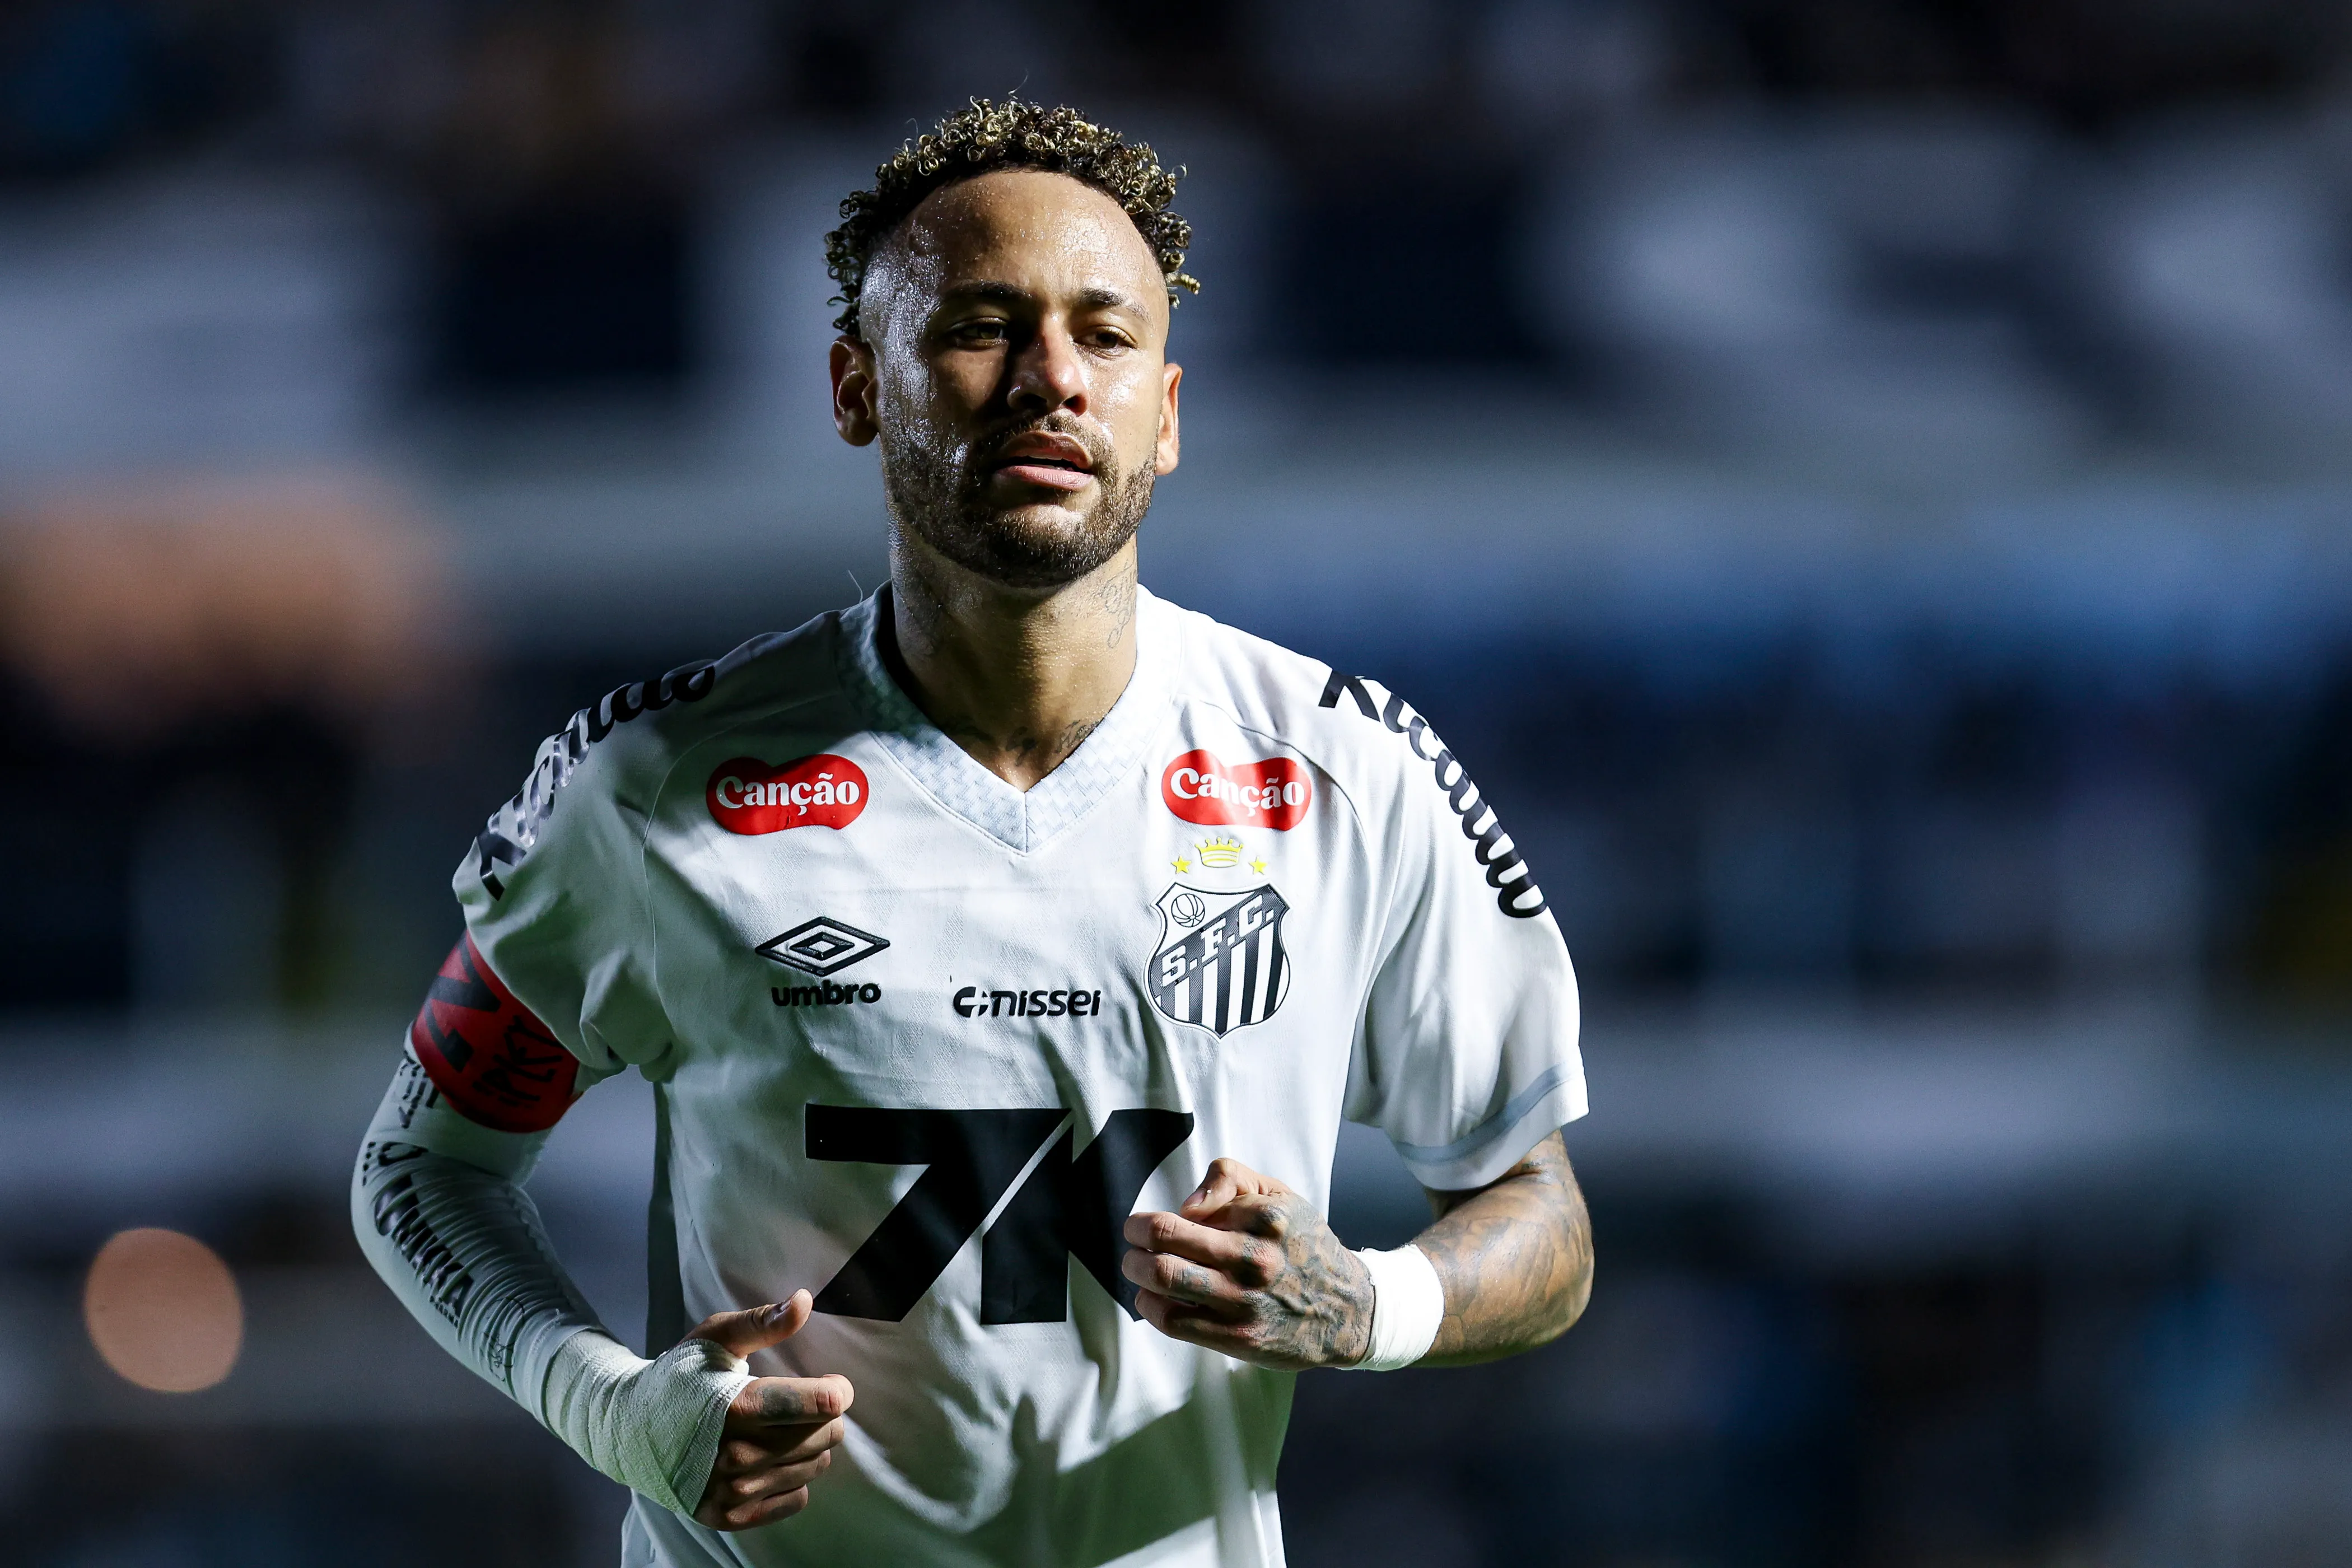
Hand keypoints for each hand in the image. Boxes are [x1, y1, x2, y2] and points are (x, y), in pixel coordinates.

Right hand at [682, 1291, 853, 1531]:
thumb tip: (806, 1299)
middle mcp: (735, 1455)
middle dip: (823, 1415)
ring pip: (815, 1465)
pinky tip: (765, 1458)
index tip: (829, 1382)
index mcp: (737, 1406)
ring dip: (807, 1445)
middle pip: (827, 1435)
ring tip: (774, 1429)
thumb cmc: (680, 1376)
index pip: (821, 1405)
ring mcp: (732, 1491)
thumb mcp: (716, 1337)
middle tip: (796, 1404)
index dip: (837, 1390)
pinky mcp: (729, 1516)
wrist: (628, 1429)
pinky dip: (791, 1476)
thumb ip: (764, 1321)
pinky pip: (798, 1498)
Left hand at [1120, 1157, 1374, 1369]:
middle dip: (1135, 1237)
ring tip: (1138, 1266)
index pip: (1184, 1213)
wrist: (1346, 1309)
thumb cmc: (1303, 1245)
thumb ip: (1230, 1178)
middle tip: (1132, 1238)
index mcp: (1265, 1218)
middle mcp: (1253, 1258)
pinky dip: (1150, 1306)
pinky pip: (1174, 1320)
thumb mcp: (1280, 1194)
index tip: (1147, 1223)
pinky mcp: (1238, 1338)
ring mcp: (1244, 1301)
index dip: (1156, 1218)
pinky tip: (1154, 1299)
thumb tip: (1186, 1205)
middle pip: (1164, 1240)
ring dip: (1137, 1269)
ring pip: (1164, 1279)